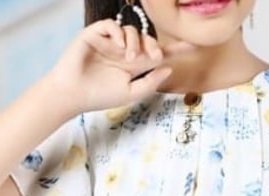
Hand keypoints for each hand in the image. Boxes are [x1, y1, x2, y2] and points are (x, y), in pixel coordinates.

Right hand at [47, 18, 195, 112]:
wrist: (73, 94)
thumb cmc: (99, 96)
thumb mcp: (130, 93)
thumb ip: (151, 82)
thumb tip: (169, 67)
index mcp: (134, 65)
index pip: (158, 54)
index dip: (176, 49)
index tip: (195, 45)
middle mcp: (124, 51)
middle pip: (148, 39)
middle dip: (154, 46)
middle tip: (154, 58)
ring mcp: (111, 41)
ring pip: (132, 31)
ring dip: (135, 43)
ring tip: (129, 58)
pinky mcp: (96, 34)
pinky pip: (113, 25)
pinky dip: (119, 33)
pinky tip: (119, 47)